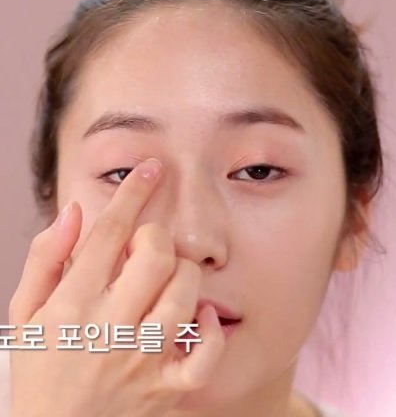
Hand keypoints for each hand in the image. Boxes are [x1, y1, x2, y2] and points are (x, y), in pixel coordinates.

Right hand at [8, 158, 224, 416]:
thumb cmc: (41, 369)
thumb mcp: (26, 313)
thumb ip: (46, 258)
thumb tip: (72, 212)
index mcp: (72, 305)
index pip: (110, 233)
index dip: (133, 192)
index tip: (151, 168)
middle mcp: (109, 329)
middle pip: (156, 256)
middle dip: (157, 238)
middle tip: (147, 248)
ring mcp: (142, 360)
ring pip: (184, 295)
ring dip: (184, 275)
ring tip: (167, 281)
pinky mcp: (167, 387)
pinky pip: (204, 356)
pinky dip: (210, 330)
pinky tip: (200, 316)